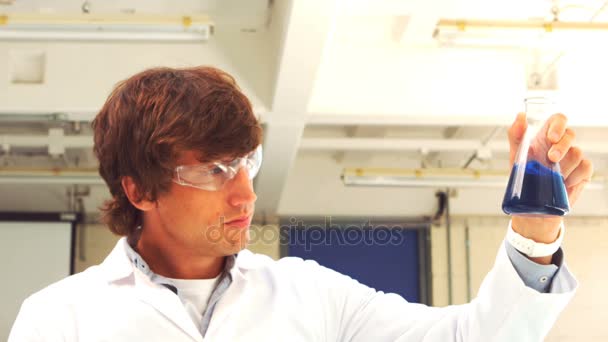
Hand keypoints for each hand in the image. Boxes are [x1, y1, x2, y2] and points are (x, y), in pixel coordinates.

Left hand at [507, 113, 592, 262]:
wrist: (532, 207)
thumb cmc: (524, 179)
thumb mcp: (516, 157)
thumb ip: (516, 135)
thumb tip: (520, 116)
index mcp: (545, 138)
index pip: (558, 120)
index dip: (558, 125)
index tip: (551, 137)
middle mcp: (561, 145)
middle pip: (570, 134)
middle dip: (561, 147)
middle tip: (551, 159)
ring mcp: (573, 158)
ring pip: (577, 152)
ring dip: (564, 166)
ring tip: (552, 176)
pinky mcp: (582, 172)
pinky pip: (585, 167)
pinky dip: (574, 175)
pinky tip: (563, 183)